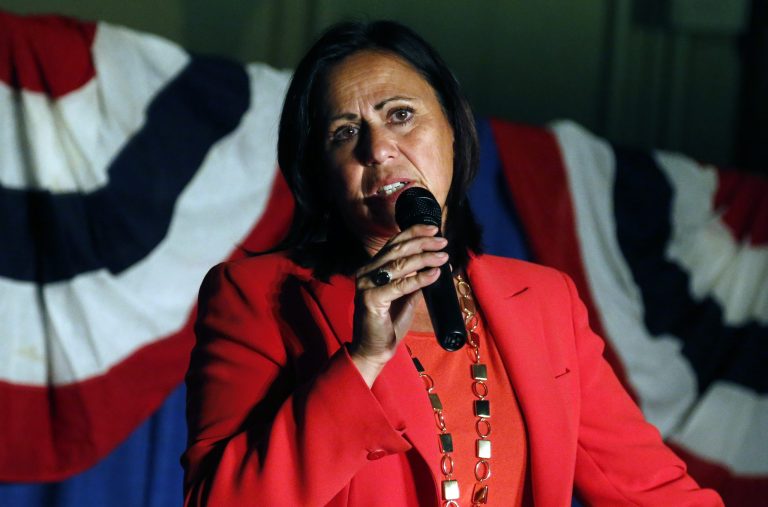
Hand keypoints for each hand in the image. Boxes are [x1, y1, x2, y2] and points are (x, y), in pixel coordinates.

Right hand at [348, 224, 447, 386]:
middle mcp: (367, 272)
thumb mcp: (405, 296)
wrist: (375, 349)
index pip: (394, 243)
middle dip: (423, 243)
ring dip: (425, 258)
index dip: (414, 232)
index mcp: (373, 268)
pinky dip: (420, 278)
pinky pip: (401, 285)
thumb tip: (435, 265)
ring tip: (443, 257)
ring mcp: (366, 285)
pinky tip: (434, 274)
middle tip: (443, 242)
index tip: (434, 229)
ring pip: (400, 264)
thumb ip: (414, 279)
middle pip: (398, 250)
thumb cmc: (389, 323)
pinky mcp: (371, 299)